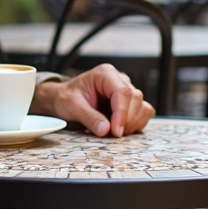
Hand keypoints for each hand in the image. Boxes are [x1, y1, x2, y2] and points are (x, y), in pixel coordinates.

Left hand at [31, 64, 153, 137]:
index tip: (116, 132)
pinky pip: (143, 113)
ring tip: (113, 131)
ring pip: (142, 107)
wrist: (64, 99)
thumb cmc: (67, 98)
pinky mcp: (130, 103)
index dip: (122, 113)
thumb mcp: (72, 107)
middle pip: (135, 99)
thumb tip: (105, 130)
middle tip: (111, 134)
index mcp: (105, 74)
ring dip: (132, 123)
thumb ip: (89, 117)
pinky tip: (119, 129)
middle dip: (126, 120)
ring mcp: (127, 91)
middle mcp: (119, 79)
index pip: (122, 92)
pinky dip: (136, 124)